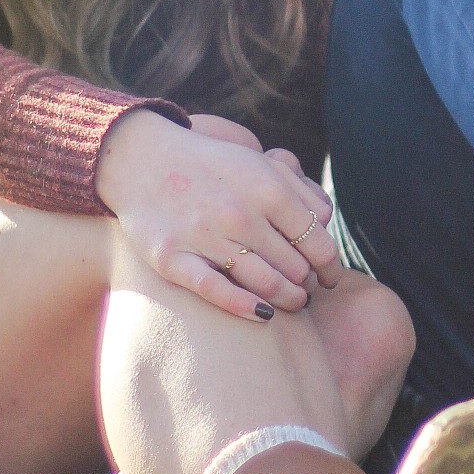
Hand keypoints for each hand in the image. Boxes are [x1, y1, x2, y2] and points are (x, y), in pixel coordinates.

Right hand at [95, 108, 337, 319]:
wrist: (143, 160)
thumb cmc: (212, 167)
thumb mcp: (259, 164)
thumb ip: (298, 191)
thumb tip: (327, 223)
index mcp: (268, 189)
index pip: (318, 243)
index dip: (330, 267)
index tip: (329, 278)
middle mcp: (240, 214)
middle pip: (295, 268)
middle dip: (307, 284)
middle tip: (307, 290)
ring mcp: (205, 238)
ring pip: (265, 284)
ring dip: (287, 300)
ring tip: (292, 303)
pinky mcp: (173, 258)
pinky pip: (217, 292)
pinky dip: (246, 307)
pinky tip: (262, 314)